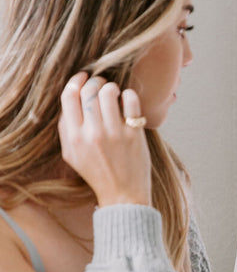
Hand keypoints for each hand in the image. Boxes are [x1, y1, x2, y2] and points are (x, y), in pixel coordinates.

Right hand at [58, 72, 151, 206]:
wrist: (123, 194)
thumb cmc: (97, 173)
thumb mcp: (72, 155)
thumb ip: (67, 128)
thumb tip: (70, 98)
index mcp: (73, 138)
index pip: (69, 97)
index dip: (75, 81)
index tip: (83, 77)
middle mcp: (92, 134)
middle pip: (89, 91)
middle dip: (95, 81)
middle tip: (101, 83)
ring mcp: (114, 134)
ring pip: (109, 93)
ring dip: (112, 86)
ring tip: (114, 91)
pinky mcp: (134, 135)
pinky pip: (131, 102)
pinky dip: (129, 95)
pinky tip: (128, 100)